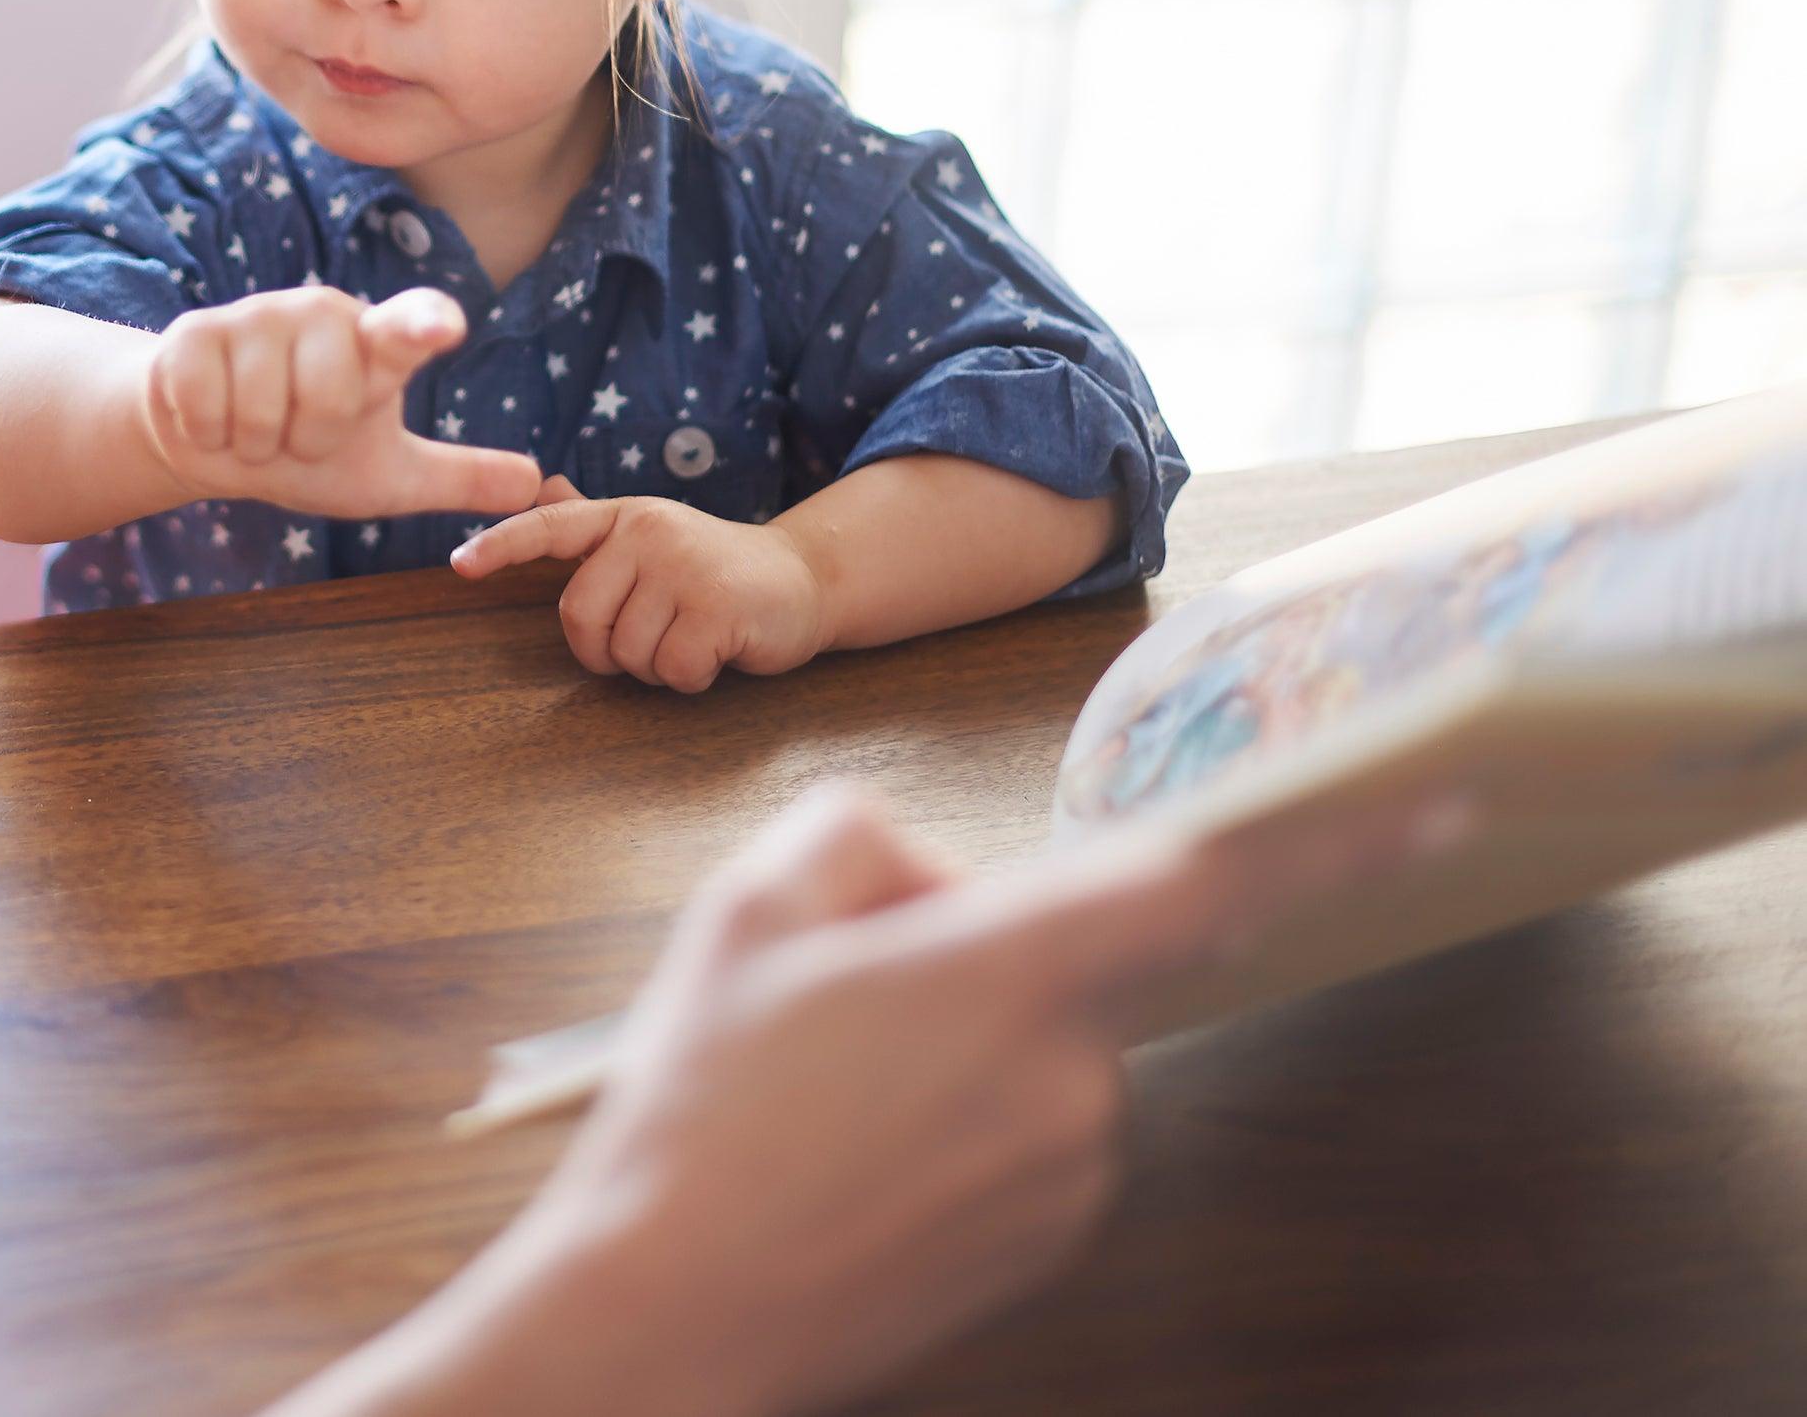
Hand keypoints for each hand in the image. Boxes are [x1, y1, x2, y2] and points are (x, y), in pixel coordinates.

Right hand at [139, 285, 542, 522]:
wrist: (208, 438)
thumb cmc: (304, 447)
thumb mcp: (385, 474)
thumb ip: (458, 476)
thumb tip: (536, 485)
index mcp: (376, 342)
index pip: (409, 328)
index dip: (424, 325)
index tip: (444, 327)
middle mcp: (321, 312)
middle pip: (327, 399)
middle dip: (306, 440)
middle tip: (295, 433)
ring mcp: (255, 315)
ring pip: (259, 409)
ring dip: (253, 442)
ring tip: (252, 426)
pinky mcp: (194, 332)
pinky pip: (203, 405)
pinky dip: (207, 433)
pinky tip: (211, 418)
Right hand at [282, 785, 1421, 1416]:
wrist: (669, 1310)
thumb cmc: (696, 1108)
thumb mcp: (741, 914)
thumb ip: (857, 838)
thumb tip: (935, 880)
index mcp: (1006, 972)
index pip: (1201, 882)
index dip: (1332, 837)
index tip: (1440, 799)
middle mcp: (1072, 1076)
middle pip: (1073, 959)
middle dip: (978, 948)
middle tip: (830, 996)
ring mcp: (1071, 1172)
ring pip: (1047, 1049)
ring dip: (964, 1041)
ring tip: (819, 1096)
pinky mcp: (1048, 1241)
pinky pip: (1033, 1135)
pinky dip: (960, 1120)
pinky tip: (853, 1154)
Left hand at [451, 485, 826, 690]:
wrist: (802, 580)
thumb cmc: (713, 570)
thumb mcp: (653, 539)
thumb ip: (596, 526)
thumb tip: (540, 487)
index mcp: (624, 517)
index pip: (550, 527)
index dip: (500, 546)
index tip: (459, 566)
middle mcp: (648, 532)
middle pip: (579, 617)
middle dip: (607, 650)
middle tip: (652, 639)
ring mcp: (683, 567)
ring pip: (627, 652)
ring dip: (654, 667)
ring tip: (692, 637)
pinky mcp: (716, 608)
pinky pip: (670, 671)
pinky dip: (689, 678)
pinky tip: (716, 652)